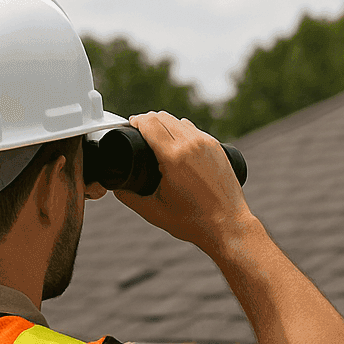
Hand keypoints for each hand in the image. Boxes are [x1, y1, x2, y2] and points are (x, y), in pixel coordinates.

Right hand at [111, 112, 255, 255]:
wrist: (228, 226)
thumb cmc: (194, 222)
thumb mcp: (153, 211)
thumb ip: (129, 197)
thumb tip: (116, 187)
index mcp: (174, 157)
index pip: (149, 123)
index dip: (136, 121)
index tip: (130, 126)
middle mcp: (192, 145)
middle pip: (162, 117)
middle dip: (147, 121)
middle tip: (139, 131)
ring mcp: (207, 144)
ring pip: (179, 121)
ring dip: (165, 124)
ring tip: (157, 137)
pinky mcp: (217, 147)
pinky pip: (194, 130)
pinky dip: (181, 131)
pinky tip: (177, 142)